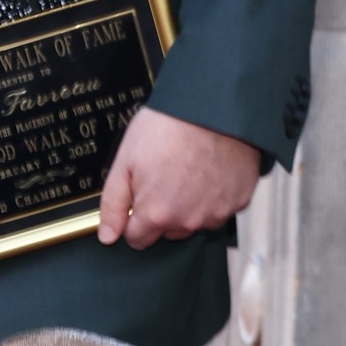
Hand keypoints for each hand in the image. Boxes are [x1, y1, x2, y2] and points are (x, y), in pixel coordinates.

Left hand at [96, 107, 262, 249]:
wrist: (212, 106)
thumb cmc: (170, 126)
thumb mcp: (125, 161)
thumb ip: (113, 204)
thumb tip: (107, 235)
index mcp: (157, 214)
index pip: (137, 239)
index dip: (134, 218)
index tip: (140, 197)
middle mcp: (188, 220)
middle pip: (168, 231)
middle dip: (162, 211)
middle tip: (165, 176)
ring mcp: (216, 212)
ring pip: (194, 222)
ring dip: (189, 206)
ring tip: (188, 171)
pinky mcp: (238, 201)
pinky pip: (219, 209)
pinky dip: (213, 196)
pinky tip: (208, 172)